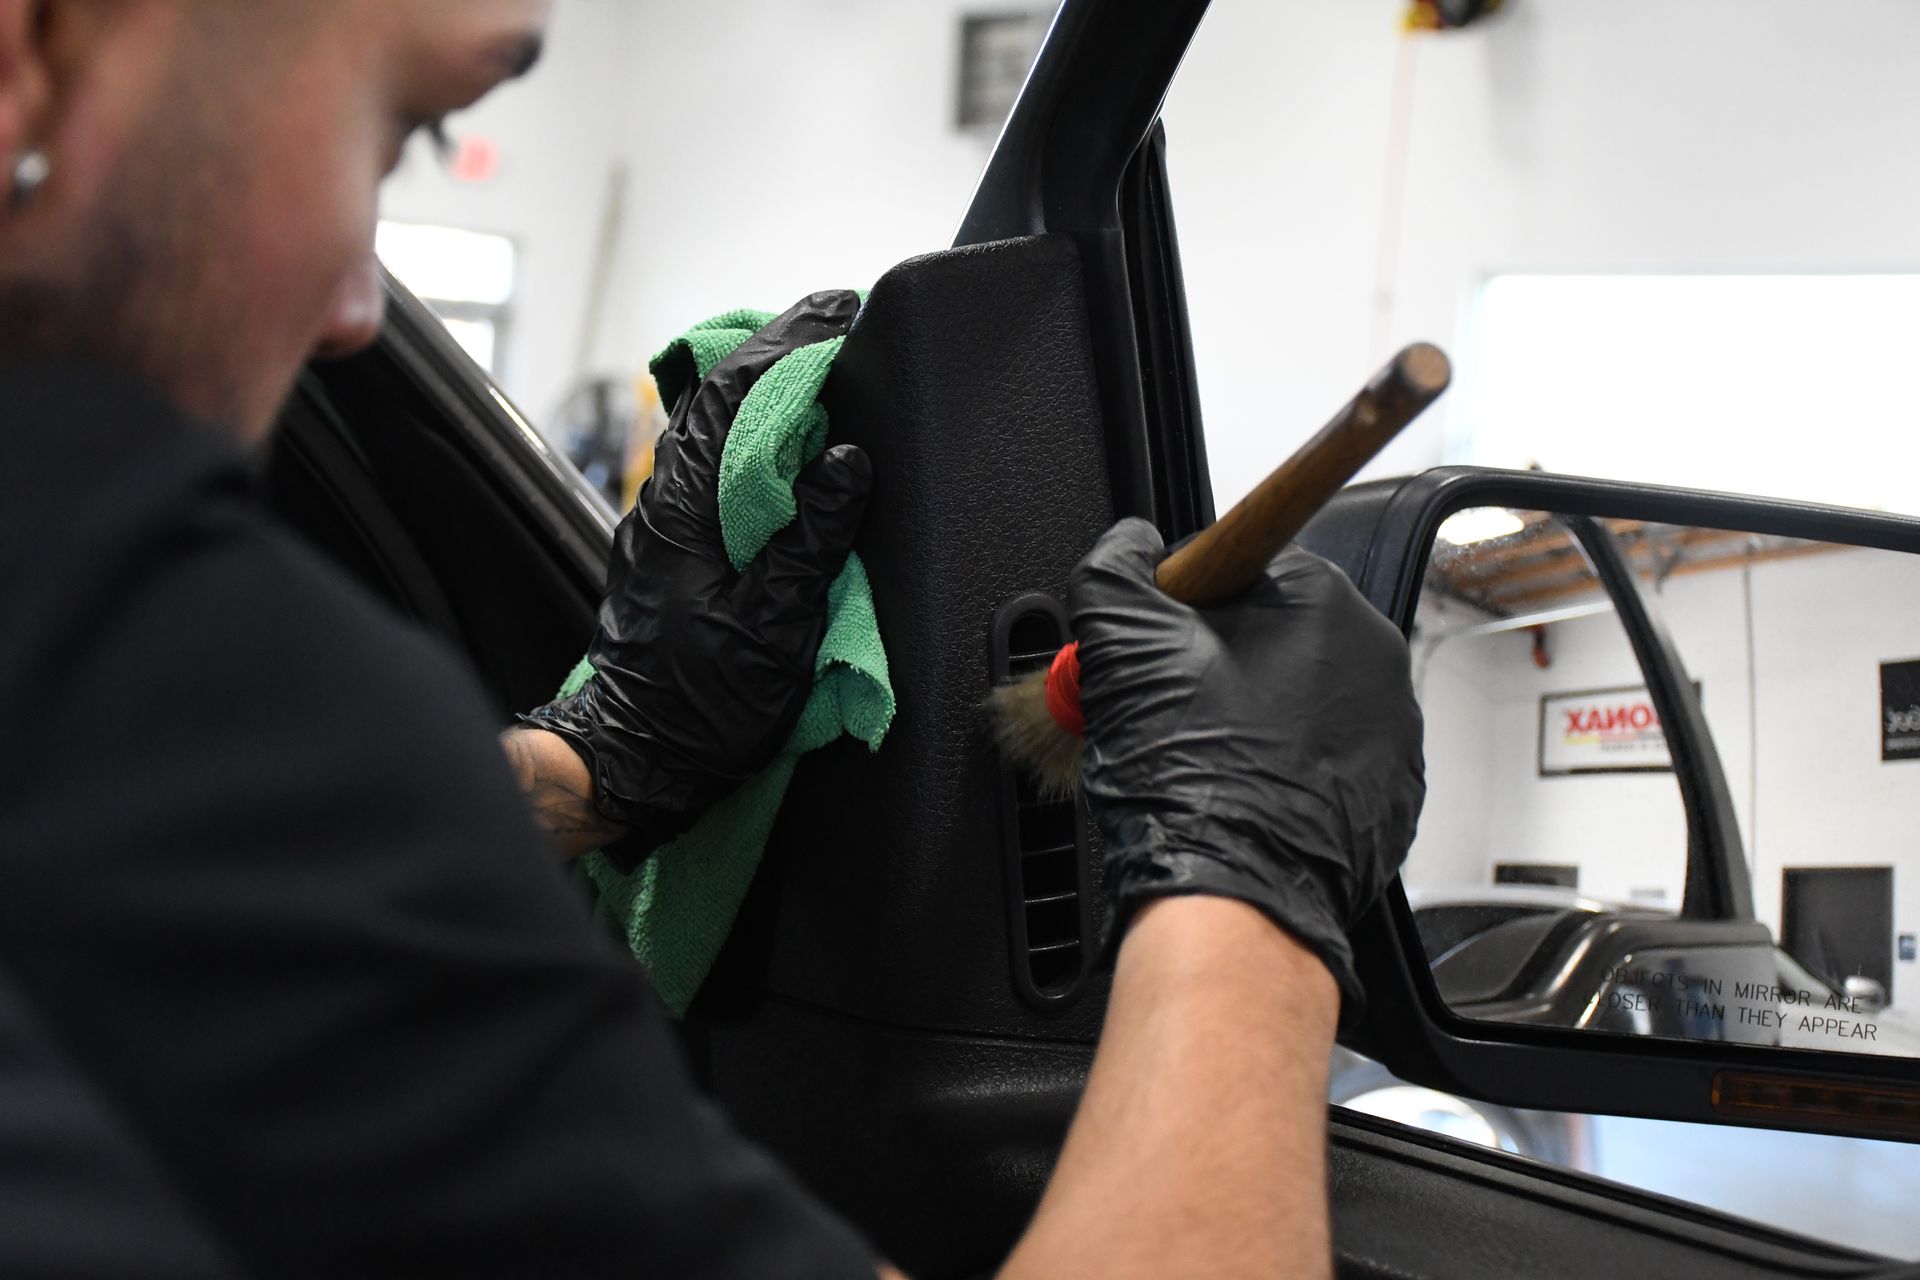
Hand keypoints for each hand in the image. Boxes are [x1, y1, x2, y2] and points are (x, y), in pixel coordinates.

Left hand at [522, 292, 871, 857]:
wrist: (631, 761)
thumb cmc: (698, 708)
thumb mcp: (774, 627)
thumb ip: (812, 538)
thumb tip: (847, 463)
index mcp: (688, 511)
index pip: (734, 394)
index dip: (790, 343)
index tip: (839, 313)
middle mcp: (665, 506)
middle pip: (716, 400)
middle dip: (778, 353)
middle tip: (839, 331)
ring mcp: (660, 527)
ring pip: (709, 433)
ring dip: (763, 395)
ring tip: (822, 376)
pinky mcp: (667, 554)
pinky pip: (710, 472)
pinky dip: (751, 441)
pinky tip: (785, 453)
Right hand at [1067, 518, 1424, 1015]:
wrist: (1235, 898)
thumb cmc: (1190, 777)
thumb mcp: (1118, 639)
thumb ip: (1114, 565)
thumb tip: (1126, 545)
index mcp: (1320, 599)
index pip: (1239, 572)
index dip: (1180, 612)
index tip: (1155, 655)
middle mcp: (1374, 658)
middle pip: (1273, 636)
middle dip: (1217, 667)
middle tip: (1167, 715)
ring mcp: (1391, 732)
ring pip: (1298, 702)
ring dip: (1251, 720)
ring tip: (1202, 764)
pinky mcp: (1390, 796)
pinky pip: (1324, 763)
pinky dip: (1283, 772)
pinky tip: (1240, 796)